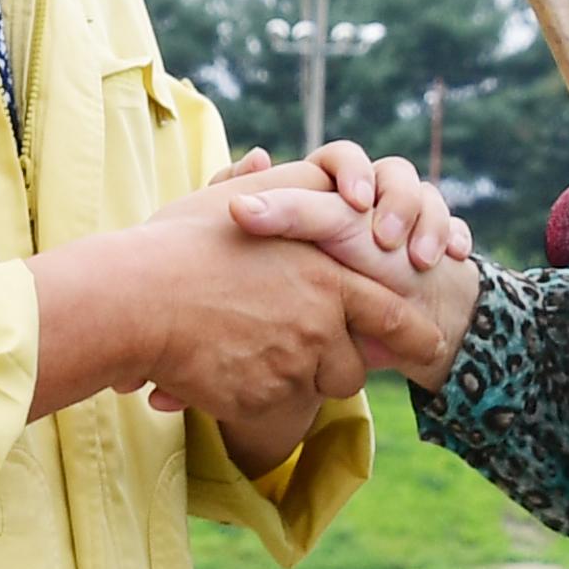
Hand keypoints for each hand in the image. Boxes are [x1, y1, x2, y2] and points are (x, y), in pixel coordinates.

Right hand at [27, 183, 439, 454]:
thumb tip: (260, 155)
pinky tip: (224, 374)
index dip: (412, 334)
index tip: (430, 344)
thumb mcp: (227, 203)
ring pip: (317, 393)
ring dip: (295, 384)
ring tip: (251, 360)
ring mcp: (295, 367)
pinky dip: (254, 400)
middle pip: (353, 366)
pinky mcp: (265, 401)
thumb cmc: (179, 247)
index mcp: (325, 276)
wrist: (137, 300)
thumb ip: (259, 191)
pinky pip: (275, 413)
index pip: (391, 315)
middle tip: (294, 352)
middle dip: (333, 364)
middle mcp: (321, 324)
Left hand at [221, 181, 479, 384]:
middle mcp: (371, 200)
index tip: (357, 203)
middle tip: (388, 240)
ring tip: (417, 260)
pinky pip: (456, 225)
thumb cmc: (335, 287)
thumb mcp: (313, 250)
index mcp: (329, 195)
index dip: (351, 170)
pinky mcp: (440, 239)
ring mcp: (409, 217)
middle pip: (393, 170)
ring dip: (426, 222)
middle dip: (398, 200)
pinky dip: (454, 239)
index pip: (339, 155)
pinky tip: (452, 257)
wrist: (383, 334)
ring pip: (427, 194)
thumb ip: (282, 218)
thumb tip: (236, 207)